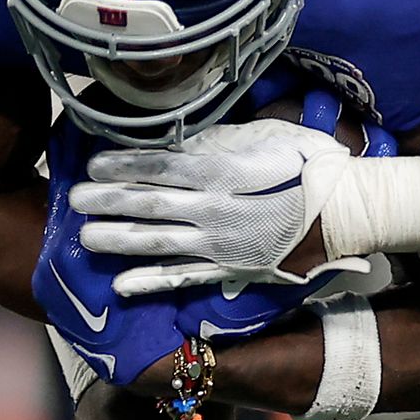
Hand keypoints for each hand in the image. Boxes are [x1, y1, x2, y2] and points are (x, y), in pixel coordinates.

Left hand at [36, 153, 304, 387]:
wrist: (346, 213)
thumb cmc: (309, 166)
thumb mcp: (270, 137)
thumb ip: (223, 137)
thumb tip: (182, 134)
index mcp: (224, 172)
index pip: (162, 167)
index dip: (124, 165)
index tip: (93, 163)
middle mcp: (214, 211)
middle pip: (149, 205)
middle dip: (107, 201)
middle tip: (73, 199)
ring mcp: (219, 245)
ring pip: (157, 244)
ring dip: (117, 240)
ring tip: (85, 237)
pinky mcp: (229, 271)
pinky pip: (182, 279)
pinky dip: (150, 283)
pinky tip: (121, 285)